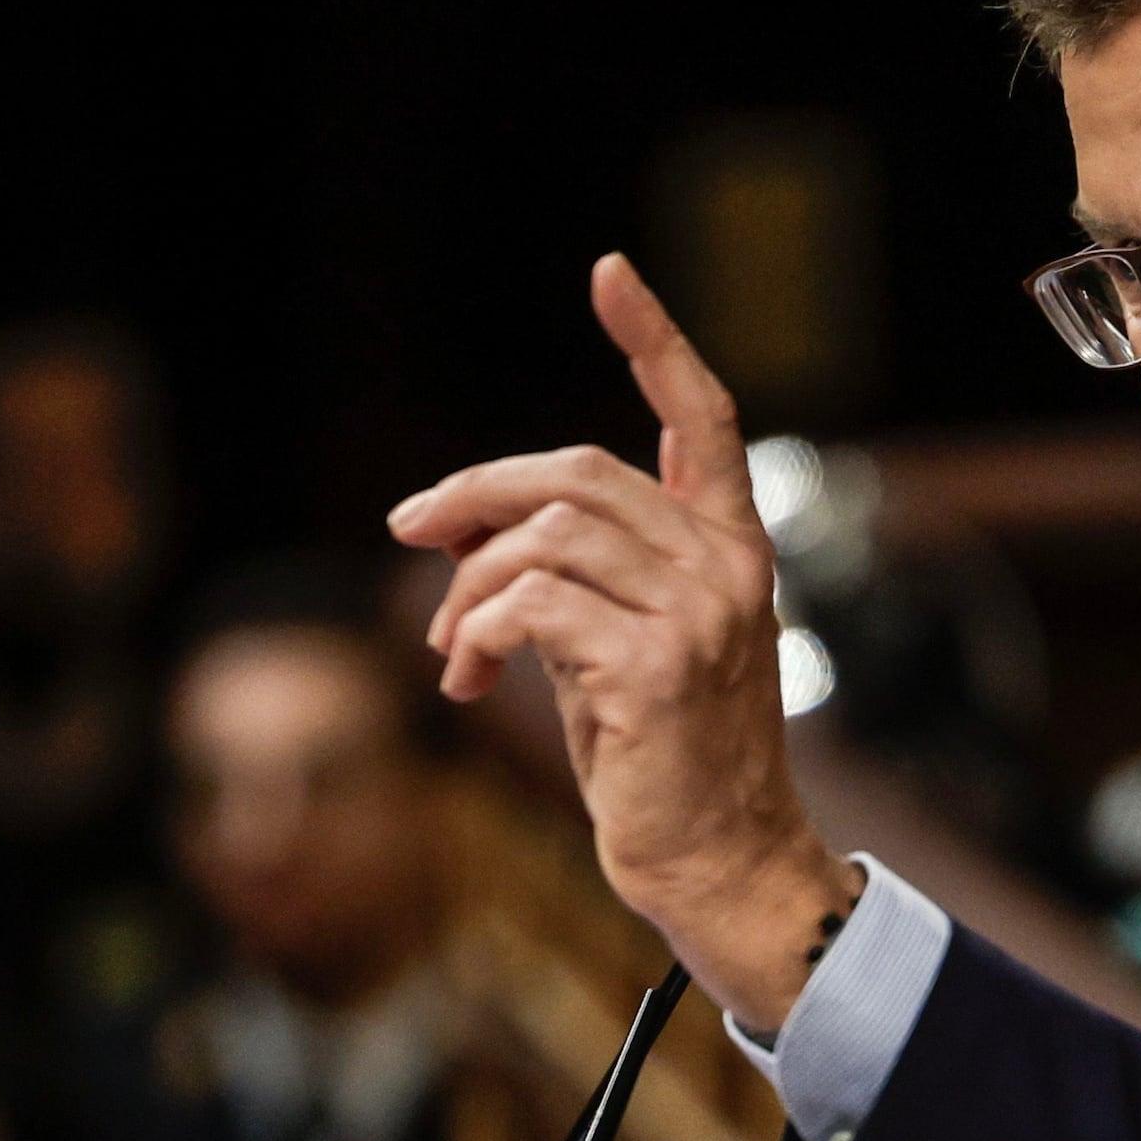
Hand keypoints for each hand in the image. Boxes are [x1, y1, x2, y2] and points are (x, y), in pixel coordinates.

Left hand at [396, 257, 856, 1031]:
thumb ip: (575, 576)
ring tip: (453, 648)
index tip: (610, 274)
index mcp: (731, 549)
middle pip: (574, 473)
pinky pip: (528, 604)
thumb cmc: (662, 764)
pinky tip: (466, 677)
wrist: (720, 866)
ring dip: (467, 587)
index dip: (654, 340)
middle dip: (472, 496)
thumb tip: (458, 535)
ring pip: (543, 537)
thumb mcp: (620, 646)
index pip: (700, 418)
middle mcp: (726, 567)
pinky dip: (475, 632)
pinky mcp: (655, 667)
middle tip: (409, 533)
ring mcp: (698, 613)